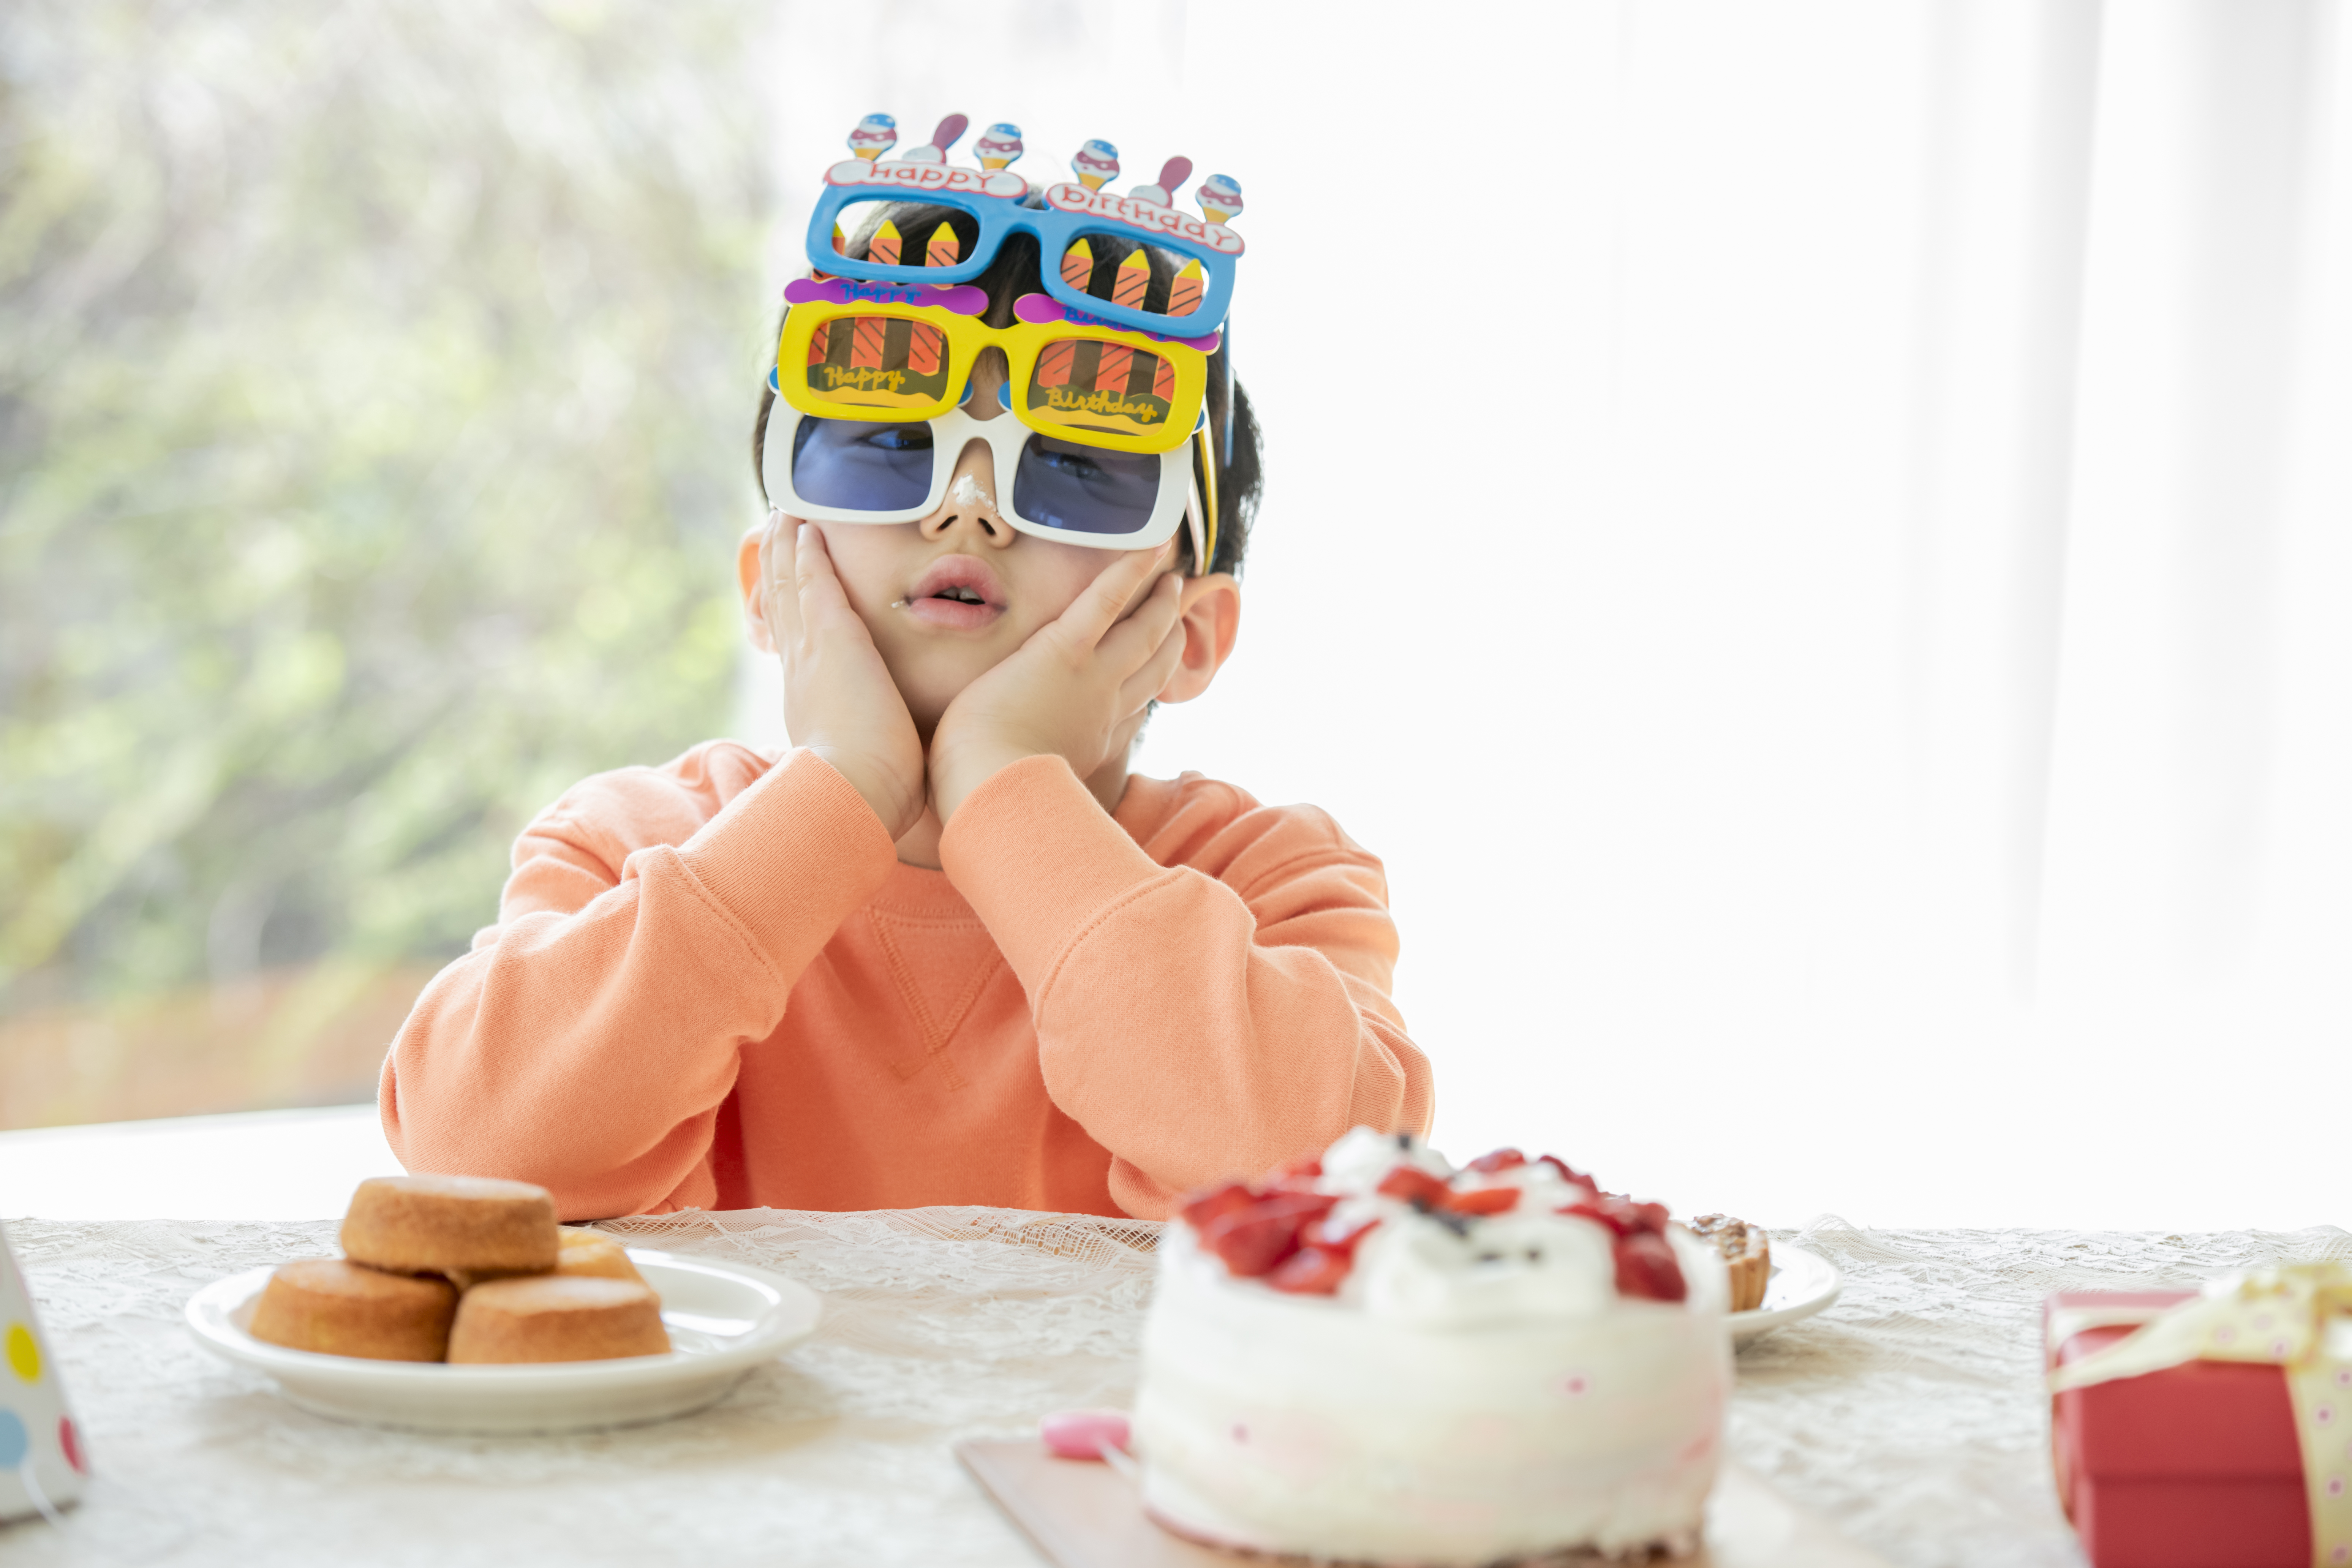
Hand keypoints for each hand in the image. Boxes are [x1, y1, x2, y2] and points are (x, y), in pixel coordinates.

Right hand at [757, 512, 926, 838]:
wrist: (853, 798)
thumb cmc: (873, 798)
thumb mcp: (874, 766)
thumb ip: (883, 754)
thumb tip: (905, 767)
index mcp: (812, 702)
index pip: (799, 647)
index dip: (792, 614)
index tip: (790, 589)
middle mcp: (803, 672)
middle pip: (785, 607)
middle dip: (781, 568)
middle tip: (775, 533)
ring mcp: (812, 652)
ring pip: (792, 587)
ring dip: (788, 550)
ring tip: (783, 517)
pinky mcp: (832, 638)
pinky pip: (813, 583)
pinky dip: (806, 555)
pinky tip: (804, 527)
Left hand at [927, 546, 1186, 824]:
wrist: (986, 795)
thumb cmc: (983, 800)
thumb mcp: (1018, 793)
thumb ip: (1023, 781)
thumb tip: (996, 789)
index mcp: (1090, 747)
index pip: (1131, 714)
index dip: (1148, 691)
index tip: (1154, 678)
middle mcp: (1104, 712)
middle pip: (1151, 670)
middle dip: (1168, 642)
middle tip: (1177, 615)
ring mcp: (1092, 679)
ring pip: (1142, 634)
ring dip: (1160, 604)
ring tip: (1172, 579)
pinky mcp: (1064, 652)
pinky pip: (1107, 602)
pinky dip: (1132, 571)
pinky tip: (1153, 547)